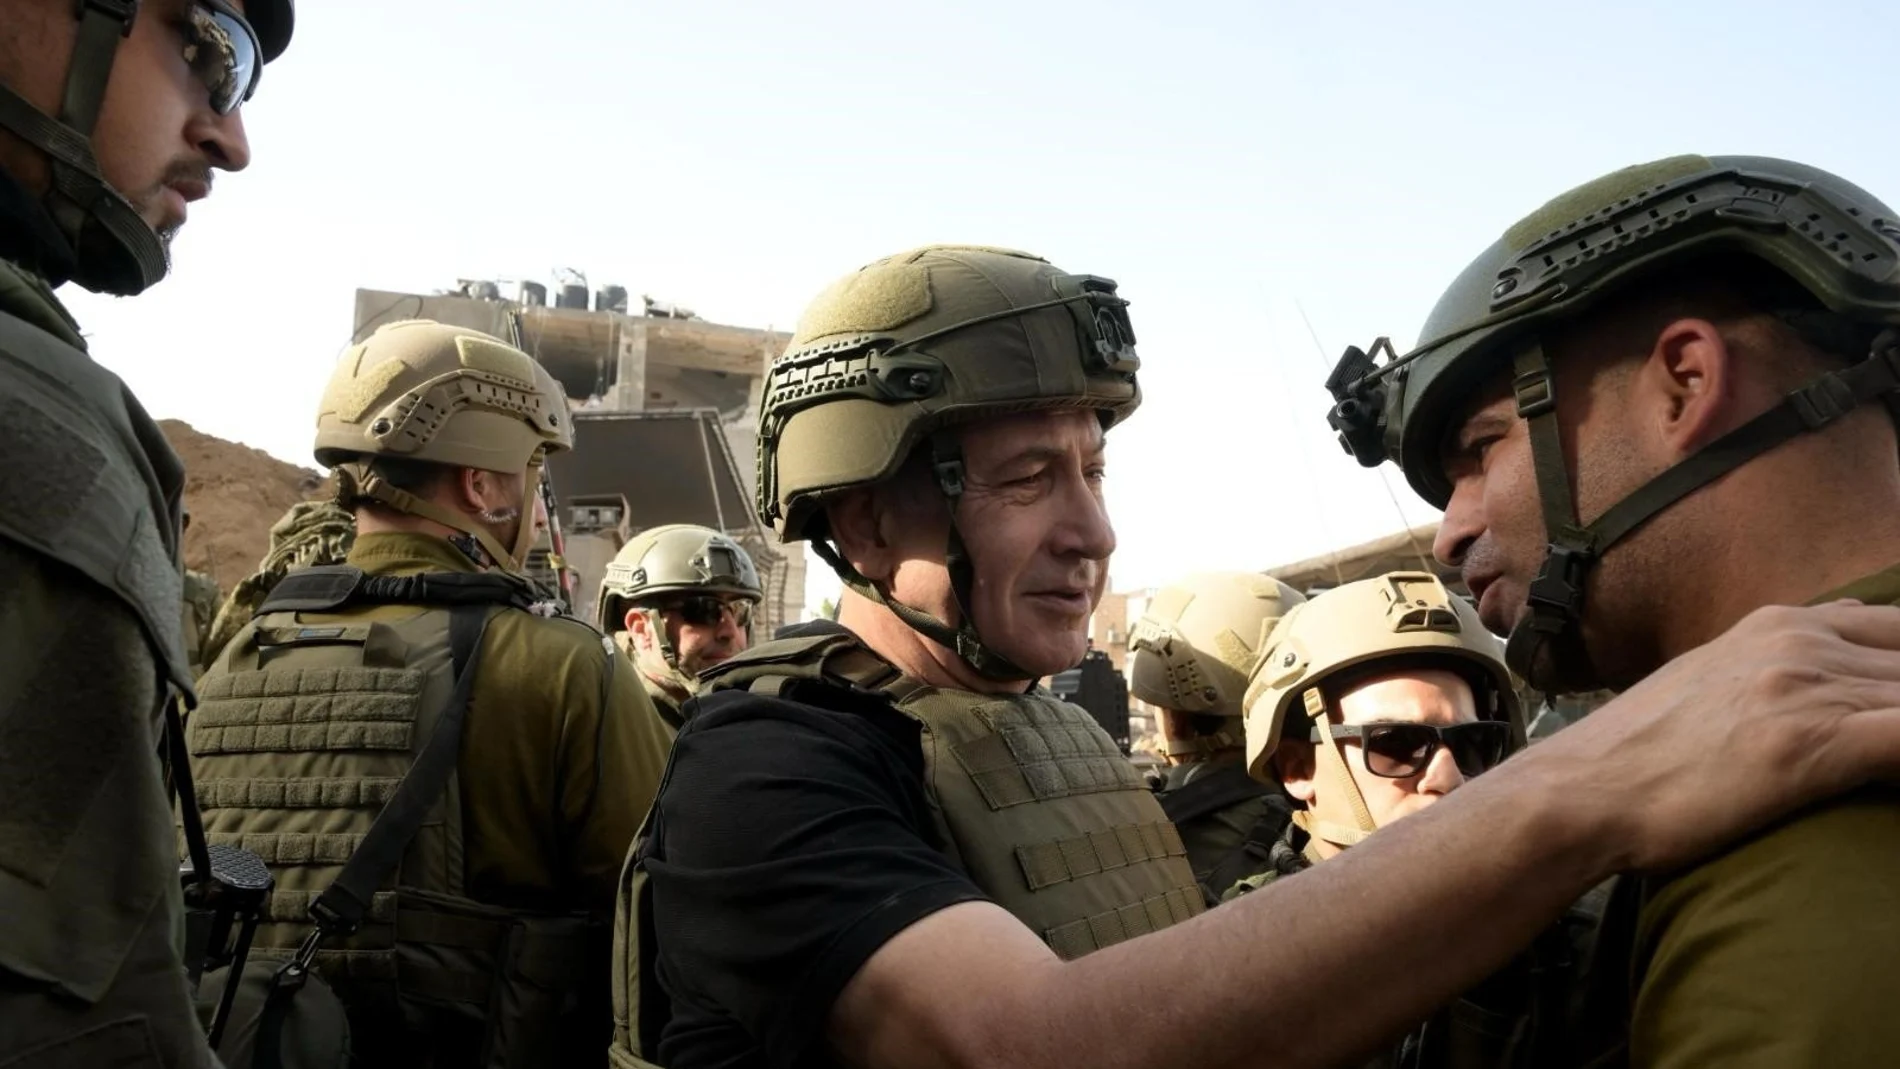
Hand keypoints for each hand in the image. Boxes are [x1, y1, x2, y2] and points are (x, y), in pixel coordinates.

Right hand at [1518, 601, 1899, 872]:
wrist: (1583, 791)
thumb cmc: (1637, 755)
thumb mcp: (1707, 677)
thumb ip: (1776, 656)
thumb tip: (1838, 638)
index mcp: (1777, 623)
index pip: (1896, 629)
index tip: (1892, 704)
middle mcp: (1799, 641)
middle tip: (1891, 740)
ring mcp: (1807, 688)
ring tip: (1895, 758)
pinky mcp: (1815, 743)